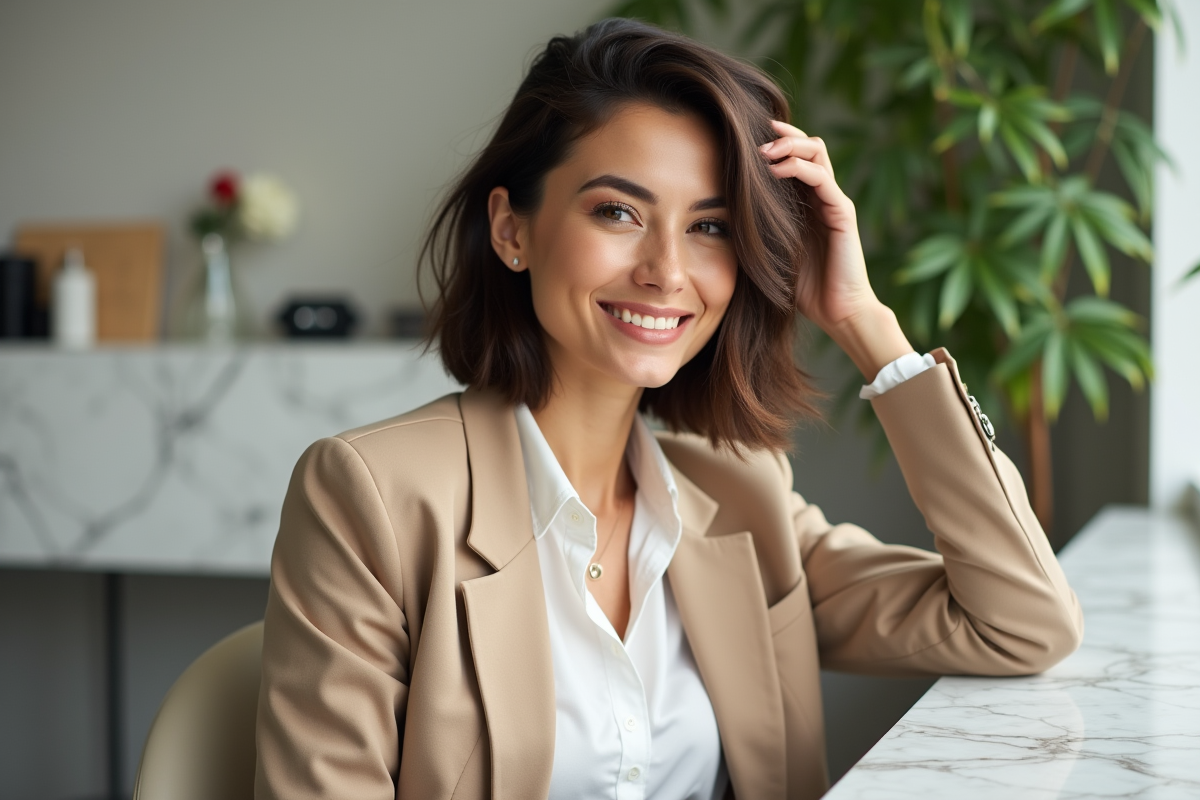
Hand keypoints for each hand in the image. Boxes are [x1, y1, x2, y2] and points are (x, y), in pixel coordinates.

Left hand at [760, 120, 912, 380]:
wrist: (838, 313)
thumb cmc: (804, 288)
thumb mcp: (770, 252)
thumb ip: (757, 231)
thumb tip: (719, 216)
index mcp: (807, 203)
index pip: (794, 158)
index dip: (775, 143)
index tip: (745, 138)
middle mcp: (823, 196)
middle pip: (808, 145)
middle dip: (782, 135)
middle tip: (754, 138)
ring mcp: (834, 202)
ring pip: (817, 152)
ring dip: (789, 144)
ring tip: (763, 151)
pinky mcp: (842, 213)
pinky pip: (822, 179)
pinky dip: (799, 167)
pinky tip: (776, 170)